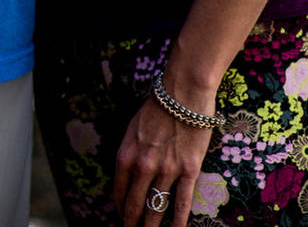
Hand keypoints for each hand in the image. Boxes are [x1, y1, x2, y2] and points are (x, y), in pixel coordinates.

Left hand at [112, 93, 213, 226]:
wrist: (183, 94)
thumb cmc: (157, 107)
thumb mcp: (132, 129)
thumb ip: (130, 153)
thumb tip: (129, 173)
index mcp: (125, 155)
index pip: (119, 191)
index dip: (120, 208)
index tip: (122, 218)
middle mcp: (142, 166)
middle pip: (135, 204)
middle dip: (132, 223)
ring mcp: (166, 170)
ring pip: (156, 208)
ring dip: (152, 226)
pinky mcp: (188, 171)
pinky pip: (182, 202)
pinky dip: (178, 221)